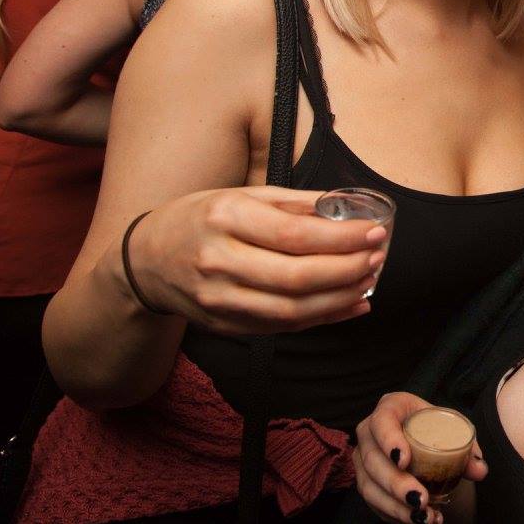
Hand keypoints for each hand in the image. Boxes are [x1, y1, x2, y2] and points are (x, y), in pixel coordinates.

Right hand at [126, 185, 385, 334]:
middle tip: (378, 257)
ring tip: (370, 280)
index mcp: (225, 218)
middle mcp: (219, 261)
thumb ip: (294, 203)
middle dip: (347, 270)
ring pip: (292, 310)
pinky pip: (283, 327)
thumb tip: (348, 206)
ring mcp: (219, 299)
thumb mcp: (241, 195)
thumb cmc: (201, 218)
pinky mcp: (225, 324)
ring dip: (340, 298)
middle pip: (296, 277)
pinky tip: (351, 304)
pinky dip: (323, 318)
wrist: (145, 261)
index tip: (375, 232)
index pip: (293, 235)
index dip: (340, 238)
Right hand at [355, 392, 487, 523]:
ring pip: (369, 487)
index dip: (389, 440)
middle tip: (420, 499)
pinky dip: (396, 515)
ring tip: (423, 517)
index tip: (404, 460)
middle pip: (373, 460)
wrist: (420, 433)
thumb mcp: (450, 427)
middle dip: (396, 484)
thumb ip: (467, 448)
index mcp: (391, 408)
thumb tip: (480, 469)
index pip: (382, 420)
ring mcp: (363, 459)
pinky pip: (374, 503)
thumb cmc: (432, 426)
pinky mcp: (366, 482)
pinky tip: (419, 519)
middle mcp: (370, 433)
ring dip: (395, 507)